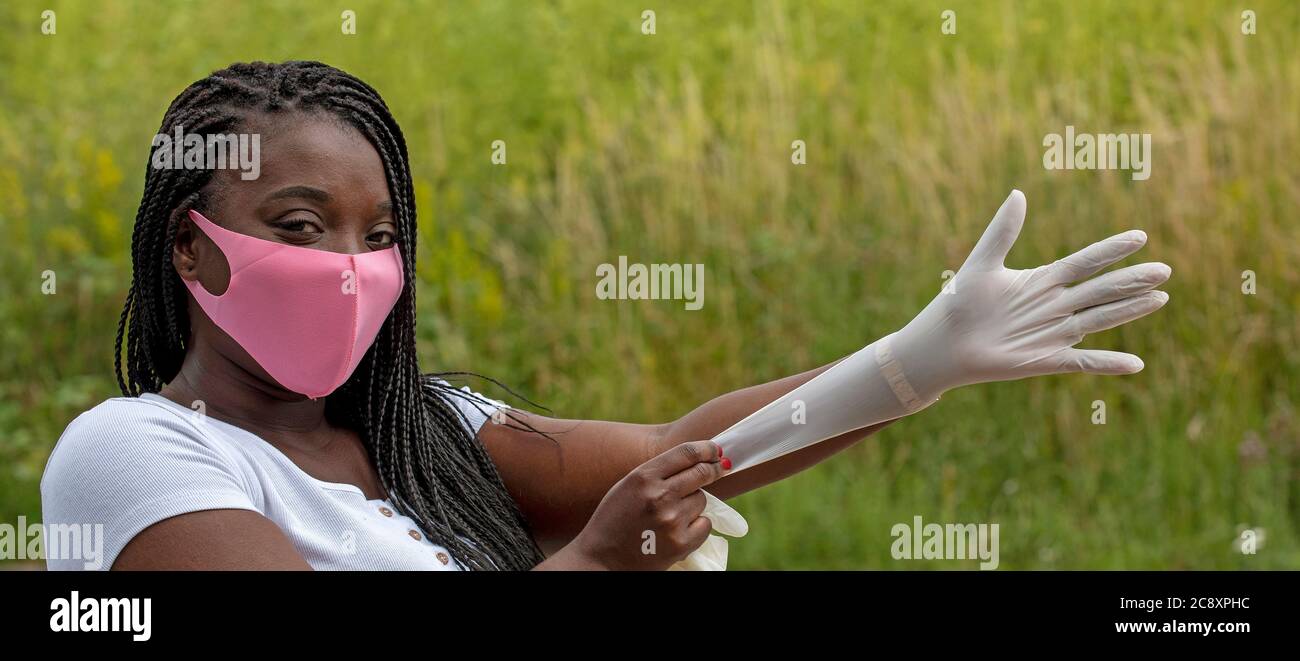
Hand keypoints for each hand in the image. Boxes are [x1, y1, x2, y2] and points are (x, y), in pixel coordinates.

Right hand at [567, 440, 728, 569]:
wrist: (601, 560)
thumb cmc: (613, 520)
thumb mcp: (628, 486)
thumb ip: (657, 473)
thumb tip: (698, 460)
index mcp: (643, 477)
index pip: (686, 453)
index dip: (707, 449)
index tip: (715, 450)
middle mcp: (659, 495)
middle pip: (702, 472)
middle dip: (713, 469)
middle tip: (719, 468)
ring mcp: (672, 520)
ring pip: (702, 499)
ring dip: (694, 502)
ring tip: (673, 513)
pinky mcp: (681, 543)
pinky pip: (705, 524)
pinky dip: (697, 525)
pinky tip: (678, 530)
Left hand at [891, 190, 1170, 401]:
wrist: (942, 343)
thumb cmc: (958, 303)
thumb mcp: (982, 263)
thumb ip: (1001, 231)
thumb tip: (1018, 193)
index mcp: (1042, 281)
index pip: (1085, 262)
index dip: (1111, 250)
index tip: (1140, 236)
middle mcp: (1055, 306)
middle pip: (1101, 289)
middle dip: (1131, 280)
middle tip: (1165, 270)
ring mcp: (1053, 333)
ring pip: (1100, 319)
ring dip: (1128, 311)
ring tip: (1160, 299)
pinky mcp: (1045, 359)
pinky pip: (1082, 362)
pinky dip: (1107, 363)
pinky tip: (1135, 365)